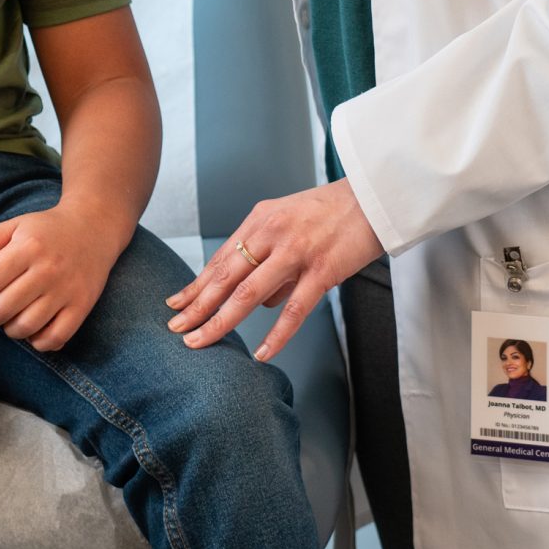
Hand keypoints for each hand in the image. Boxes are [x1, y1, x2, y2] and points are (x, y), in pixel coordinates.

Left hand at [0, 200, 129, 351]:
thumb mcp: (13, 227)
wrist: (93, 229)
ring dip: (10, 330)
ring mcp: (67, 290)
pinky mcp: (82, 307)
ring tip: (9, 319)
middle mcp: (48, 270)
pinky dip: (38, 340)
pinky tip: (32, 328)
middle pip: (4, 309)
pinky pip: (54, 338)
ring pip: (27, 327)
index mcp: (27, 247)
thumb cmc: (45, 230)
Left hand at [166, 181, 382, 362]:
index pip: (221, 259)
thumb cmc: (332, 211)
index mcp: (260, 220)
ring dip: (221, 321)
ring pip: (249, 294)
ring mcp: (295, 252)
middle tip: (175, 327)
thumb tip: (257, 300)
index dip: (197, 284)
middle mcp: (271, 234)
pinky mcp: (322, 270)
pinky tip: (261, 353)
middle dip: (197, 305)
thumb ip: (268, 254)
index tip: (176, 303)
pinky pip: (294, 309)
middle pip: (225, 277)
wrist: (373, 195)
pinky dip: (276, 334)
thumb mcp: (289, 219)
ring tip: (201, 341)